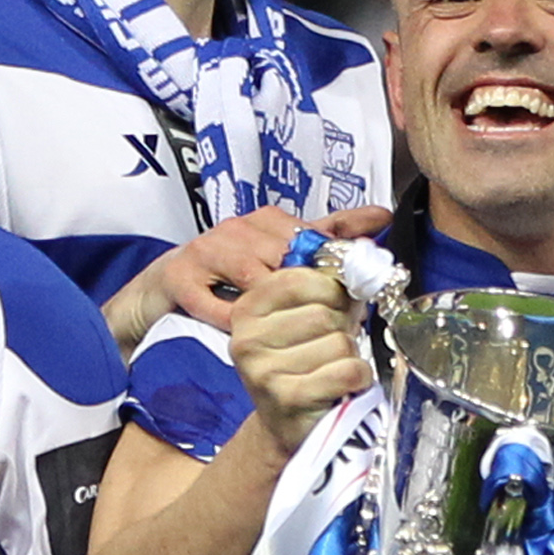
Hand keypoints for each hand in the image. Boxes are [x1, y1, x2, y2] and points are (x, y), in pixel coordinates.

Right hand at [114, 203, 390, 346]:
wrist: (171, 284)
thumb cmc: (236, 271)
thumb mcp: (286, 252)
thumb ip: (333, 234)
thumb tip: (383, 215)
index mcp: (266, 220)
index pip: (311, 238)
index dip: (332, 271)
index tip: (350, 296)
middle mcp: (237, 229)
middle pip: (287, 261)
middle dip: (311, 296)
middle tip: (330, 324)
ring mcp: (206, 252)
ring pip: (256, 282)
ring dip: (277, 315)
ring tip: (296, 338)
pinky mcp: (181, 279)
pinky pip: (218, 306)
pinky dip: (236, 322)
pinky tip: (250, 339)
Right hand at [225, 260, 374, 451]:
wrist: (287, 425)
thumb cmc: (300, 366)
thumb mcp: (301, 320)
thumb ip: (327, 287)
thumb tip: (365, 259)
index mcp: (247, 310)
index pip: (301, 278)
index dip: (330, 292)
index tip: (331, 308)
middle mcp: (247, 340)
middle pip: (324, 312)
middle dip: (340, 330)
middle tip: (329, 349)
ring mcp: (264, 371)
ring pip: (340, 342)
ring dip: (349, 357)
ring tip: (330, 370)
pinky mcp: (289, 399)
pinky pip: (348, 370)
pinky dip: (358, 379)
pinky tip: (342, 387)